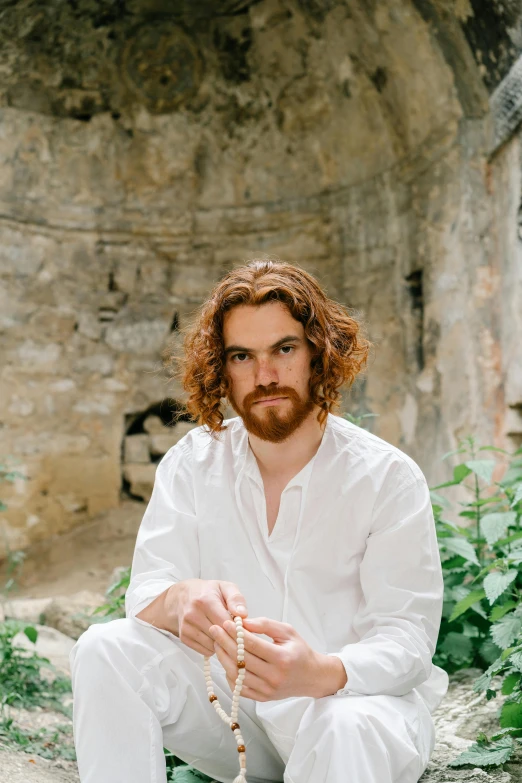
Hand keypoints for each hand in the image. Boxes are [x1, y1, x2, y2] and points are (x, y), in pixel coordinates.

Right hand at [173, 579, 247, 656]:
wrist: (181, 596)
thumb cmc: (207, 591)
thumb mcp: (224, 587)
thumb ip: (236, 599)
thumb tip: (243, 614)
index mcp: (205, 600)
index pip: (226, 622)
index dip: (237, 627)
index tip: (242, 626)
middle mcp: (193, 615)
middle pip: (219, 636)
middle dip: (230, 636)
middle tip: (236, 631)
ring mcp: (186, 627)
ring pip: (212, 646)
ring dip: (222, 643)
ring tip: (224, 632)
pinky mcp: (184, 638)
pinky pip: (205, 651)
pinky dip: (213, 647)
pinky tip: (215, 637)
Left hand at [209, 616, 334, 700]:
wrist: (311, 677)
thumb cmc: (299, 651)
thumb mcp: (287, 631)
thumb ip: (265, 625)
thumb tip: (243, 622)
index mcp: (282, 658)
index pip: (252, 645)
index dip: (236, 633)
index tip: (224, 623)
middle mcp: (274, 677)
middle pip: (242, 660)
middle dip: (224, 643)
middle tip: (214, 630)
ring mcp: (267, 690)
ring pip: (237, 675)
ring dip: (223, 658)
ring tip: (217, 644)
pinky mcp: (262, 698)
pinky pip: (239, 688)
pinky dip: (229, 675)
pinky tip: (226, 661)